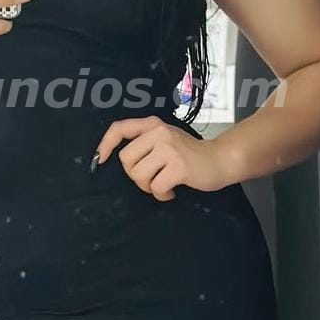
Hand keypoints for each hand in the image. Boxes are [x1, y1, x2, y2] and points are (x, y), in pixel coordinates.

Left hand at [94, 116, 231, 200]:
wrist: (220, 159)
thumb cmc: (188, 153)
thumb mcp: (165, 138)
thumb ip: (144, 142)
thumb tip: (112, 157)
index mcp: (152, 124)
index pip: (120, 128)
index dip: (105, 144)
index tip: (100, 160)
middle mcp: (159, 132)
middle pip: (126, 160)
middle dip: (135, 175)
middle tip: (152, 177)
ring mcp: (169, 148)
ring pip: (139, 175)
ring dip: (149, 187)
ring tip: (163, 184)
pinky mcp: (179, 166)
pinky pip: (155, 187)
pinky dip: (162, 194)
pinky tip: (172, 191)